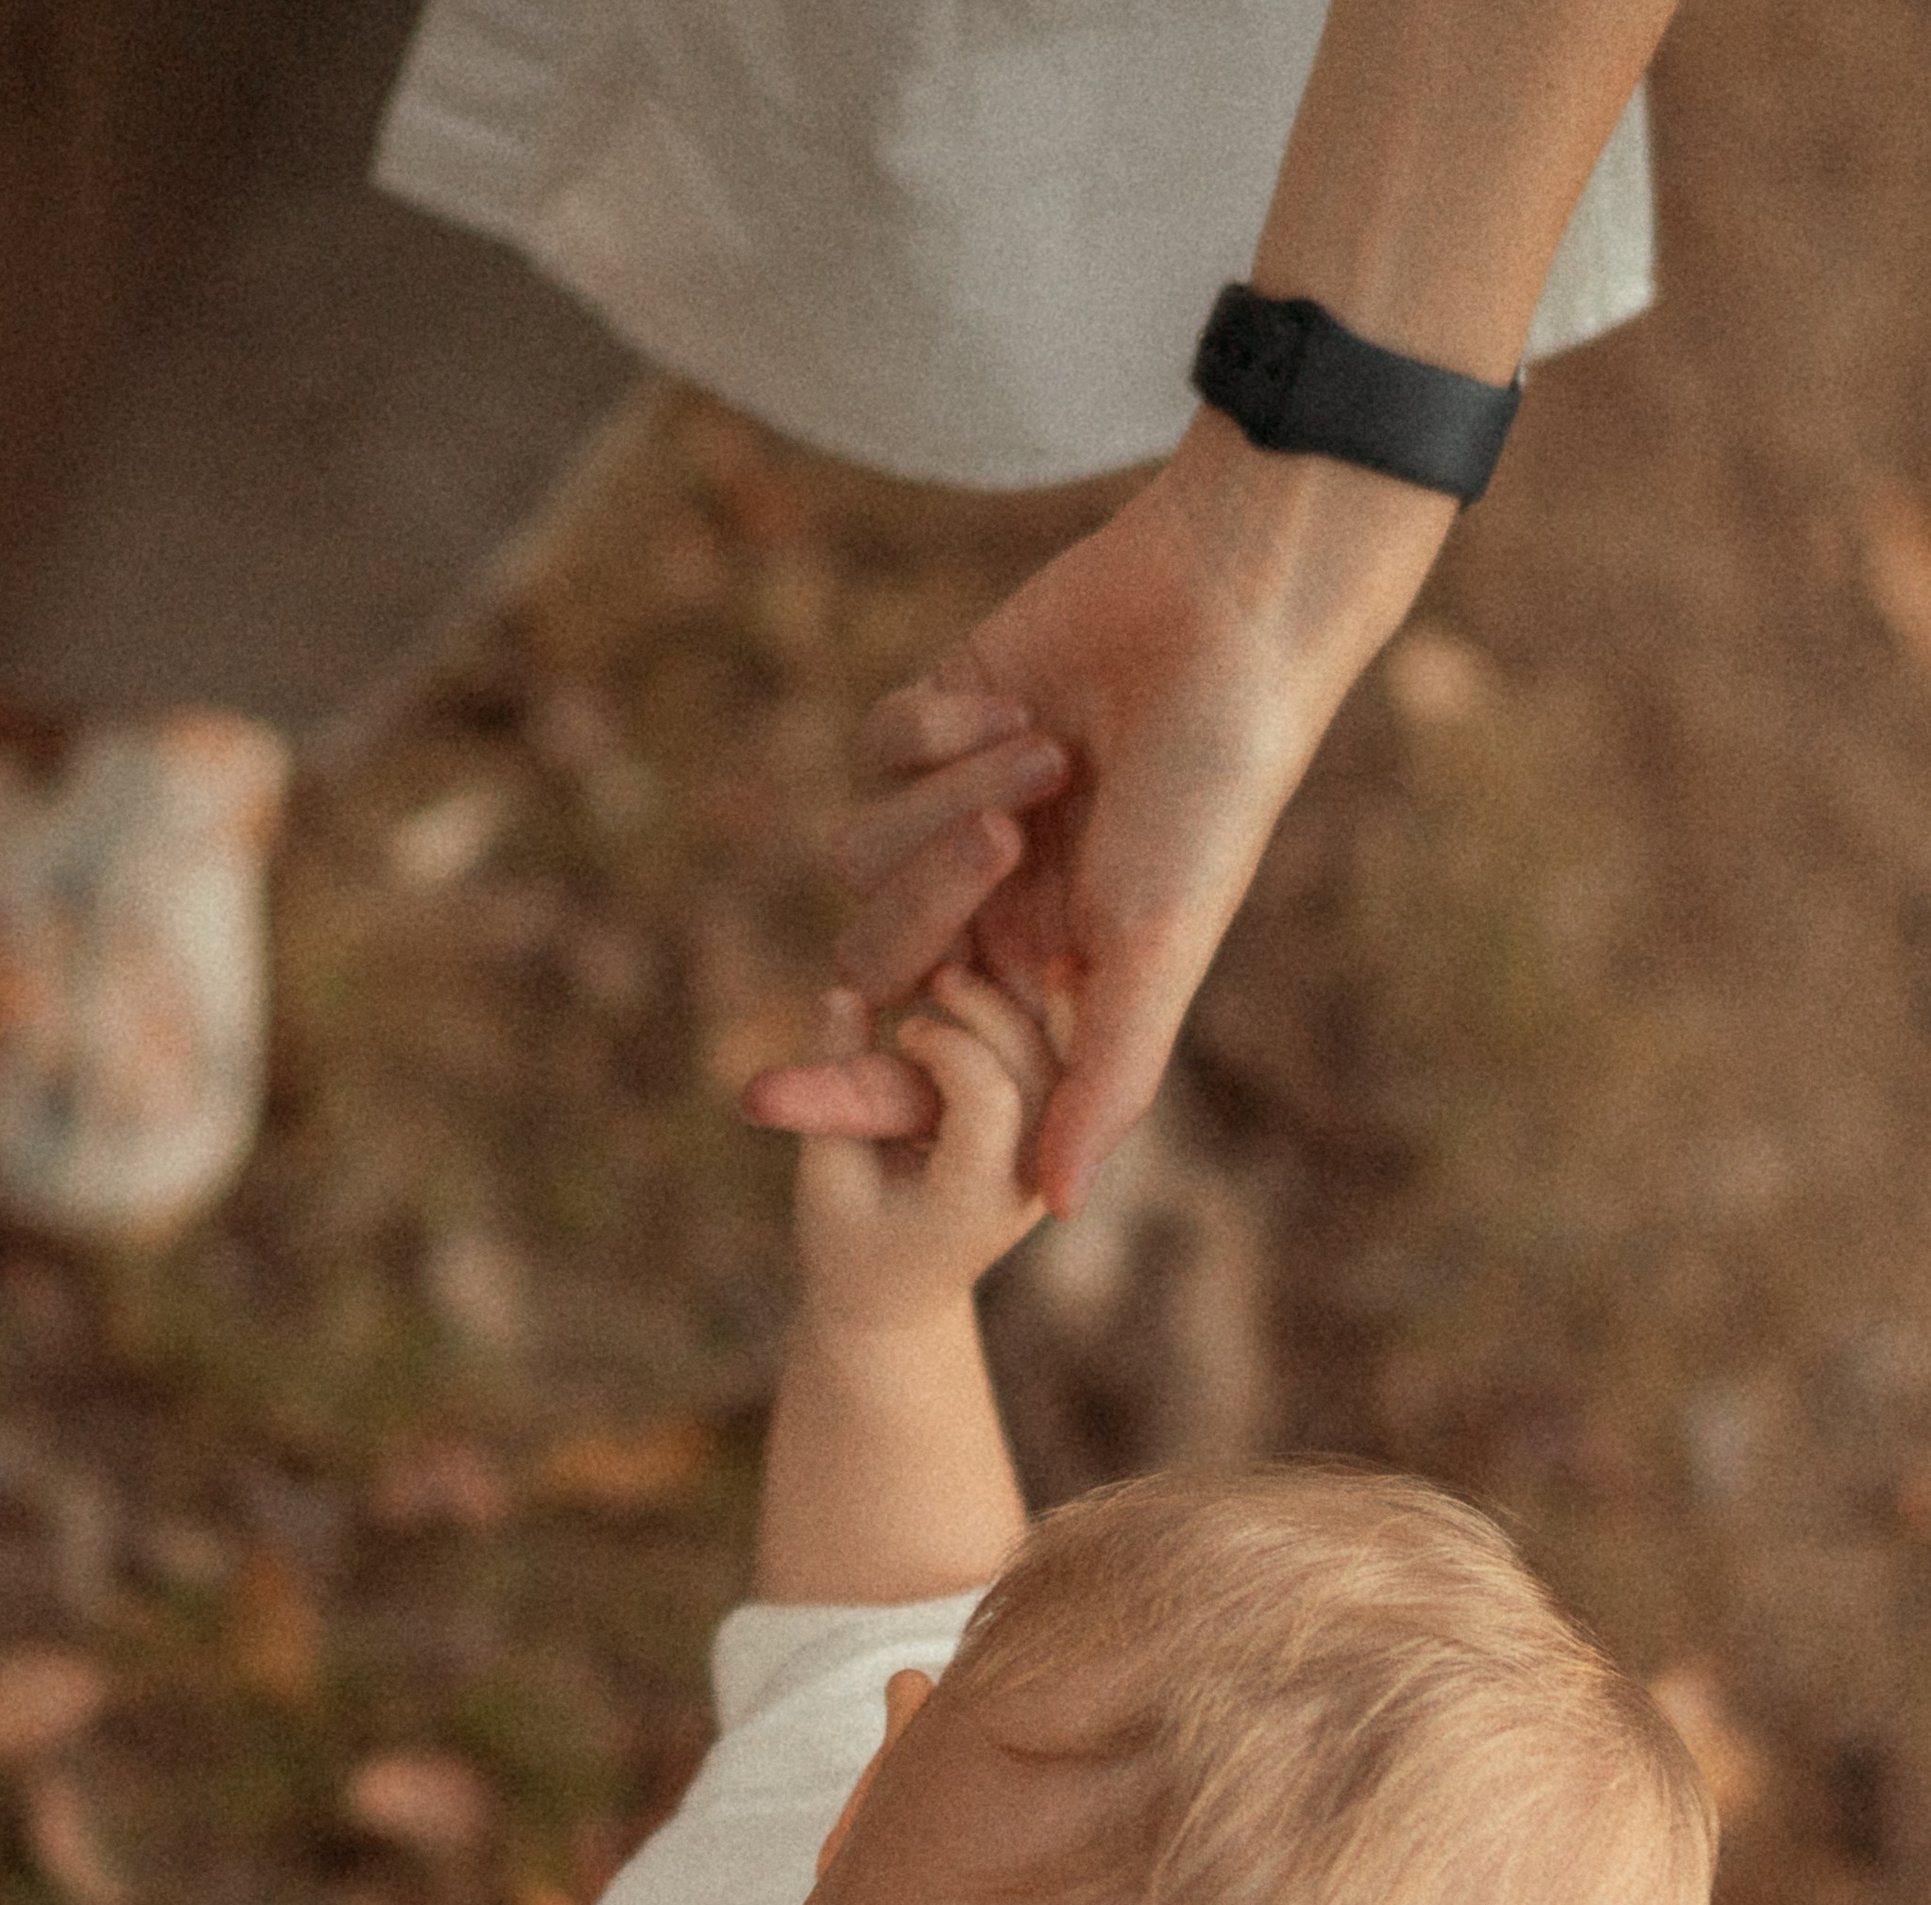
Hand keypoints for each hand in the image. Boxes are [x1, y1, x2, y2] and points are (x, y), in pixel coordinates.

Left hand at [745, 414, 1455, 1212]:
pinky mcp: (940, 717)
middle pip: (872, 956)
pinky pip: (878, 749)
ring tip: (1049, 753)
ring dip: (950, 799)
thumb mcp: (1155, 948)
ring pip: (861, 852)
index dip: (845, 1088)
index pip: (919, 1060)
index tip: (762, 1104)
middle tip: (1005, 839)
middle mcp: (997, 904)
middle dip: (925, 901)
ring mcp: (959, 808)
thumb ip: (1101, 1079)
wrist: (1232, 610)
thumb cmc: (1212, 793)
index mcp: (1046, 976)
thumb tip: (1059, 1205)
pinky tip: (1022, 704)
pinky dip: (941, 730)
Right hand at [792, 967, 1051, 1335]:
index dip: (953, 1048)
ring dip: (1024, 1006)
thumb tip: (842, 991)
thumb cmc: (850, 1239)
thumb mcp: (824, 1175)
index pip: (990, 1104)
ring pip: (1066, 1063)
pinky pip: (1069, 1062)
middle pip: (1037, 1074)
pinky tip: (1025, 966)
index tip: (903, 1029)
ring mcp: (1053, 1159)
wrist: (904, 1291)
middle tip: (937, 978)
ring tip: (971, 970)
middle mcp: (1029, 1181)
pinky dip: (1046, 1013)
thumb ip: (831, 1093)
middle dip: (991, 1013)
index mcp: (970, 1202)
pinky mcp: (1056, 1134)